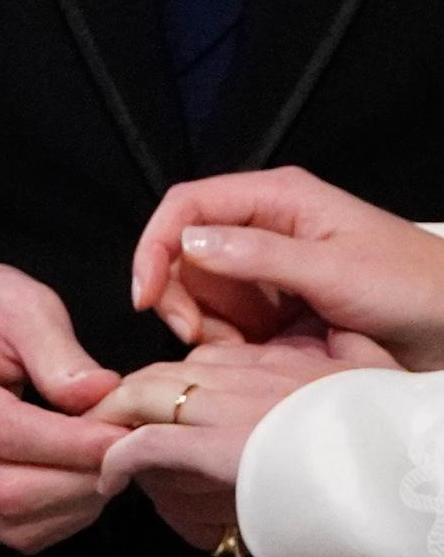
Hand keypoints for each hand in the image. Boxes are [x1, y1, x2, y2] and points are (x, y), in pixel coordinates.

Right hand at [0, 244, 126, 552]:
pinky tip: (82, 479)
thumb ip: (60, 355)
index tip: (125, 435)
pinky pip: (5, 529)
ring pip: (8, 523)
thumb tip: (103, 397)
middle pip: (4, 492)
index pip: (6, 434)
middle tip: (128, 454)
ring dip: (73, 504)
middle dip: (79, 481)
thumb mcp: (23, 306)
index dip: (73, 444)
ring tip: (109, 464)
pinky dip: (56, 515)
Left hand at [86, 333, 399, 551]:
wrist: (408, 467)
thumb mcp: (374, 374)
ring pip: (145, 410)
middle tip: (104, 430)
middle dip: (122, 406)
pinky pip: (147, 445)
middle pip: (156, 380)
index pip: (191, 364)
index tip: (144, 409)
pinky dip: (118, 458)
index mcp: (271, 362)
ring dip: (119, 437)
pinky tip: (109, 475)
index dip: (157, 388)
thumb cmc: (390, 427)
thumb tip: (343, 337)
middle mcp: (242, 380)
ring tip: (106, 460)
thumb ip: (350, 351)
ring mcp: (229, 413)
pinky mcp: (218, 453)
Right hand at [132, 167, 443, 369]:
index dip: (155, 246)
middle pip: (182, 251)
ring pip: (197, 292)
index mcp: (276, 200)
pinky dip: (221, 343)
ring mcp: (262, 271)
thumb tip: (188, 244)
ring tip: (239, 350)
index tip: (144, 296)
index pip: (188, 205)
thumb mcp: (336, 269)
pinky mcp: (268, 309)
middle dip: (175, 295)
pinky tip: (249, 356)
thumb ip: (260, 255)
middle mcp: (261, 229)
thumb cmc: (412, 287)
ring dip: (200, 325)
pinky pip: (221, 322)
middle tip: (195, 336)